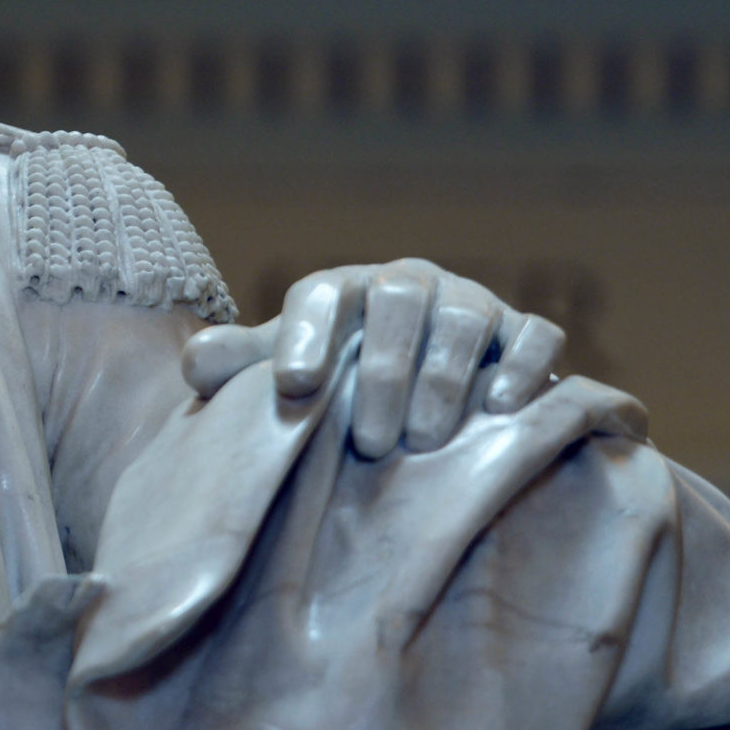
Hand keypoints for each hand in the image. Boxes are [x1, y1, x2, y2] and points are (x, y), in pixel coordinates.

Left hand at [179, 258, 565, 457]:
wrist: (420, 397)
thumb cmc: (339, 386)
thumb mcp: (287, 374)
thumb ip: (240, 367)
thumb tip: (195, 363)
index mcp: (343, 292)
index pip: (319, 295)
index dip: (304, 334)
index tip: (293, 386)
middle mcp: (409, 285)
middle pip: (398, 301)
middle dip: (384, 372)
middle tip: (372, 444)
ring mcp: (471, 304)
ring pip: (466, 318)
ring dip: (446, 378)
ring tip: (425, 443)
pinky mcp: (523, 333)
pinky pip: (535, 335)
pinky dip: (524, 367)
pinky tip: (501, 411)